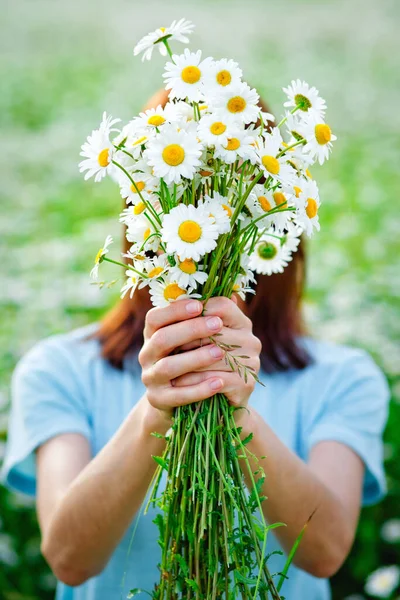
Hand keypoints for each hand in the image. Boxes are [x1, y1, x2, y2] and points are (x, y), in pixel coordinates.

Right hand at [138, 297, 261, 429]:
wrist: (179, 400)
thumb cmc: (191, 360)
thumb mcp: (194, 339)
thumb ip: (207, 318)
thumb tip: (233, 296)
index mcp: (153, 334)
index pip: (155, 318)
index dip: (175, 310)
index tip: (200, 305)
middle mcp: (147, 355)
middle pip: (161, 339)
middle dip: (190, 330)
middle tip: (218, 324)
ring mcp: (150, 378)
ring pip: (168, 367)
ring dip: (195, 358)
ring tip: (220, 352)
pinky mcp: (158, 400)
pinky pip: (177, 396)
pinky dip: (199, 389)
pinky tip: (220, 382)